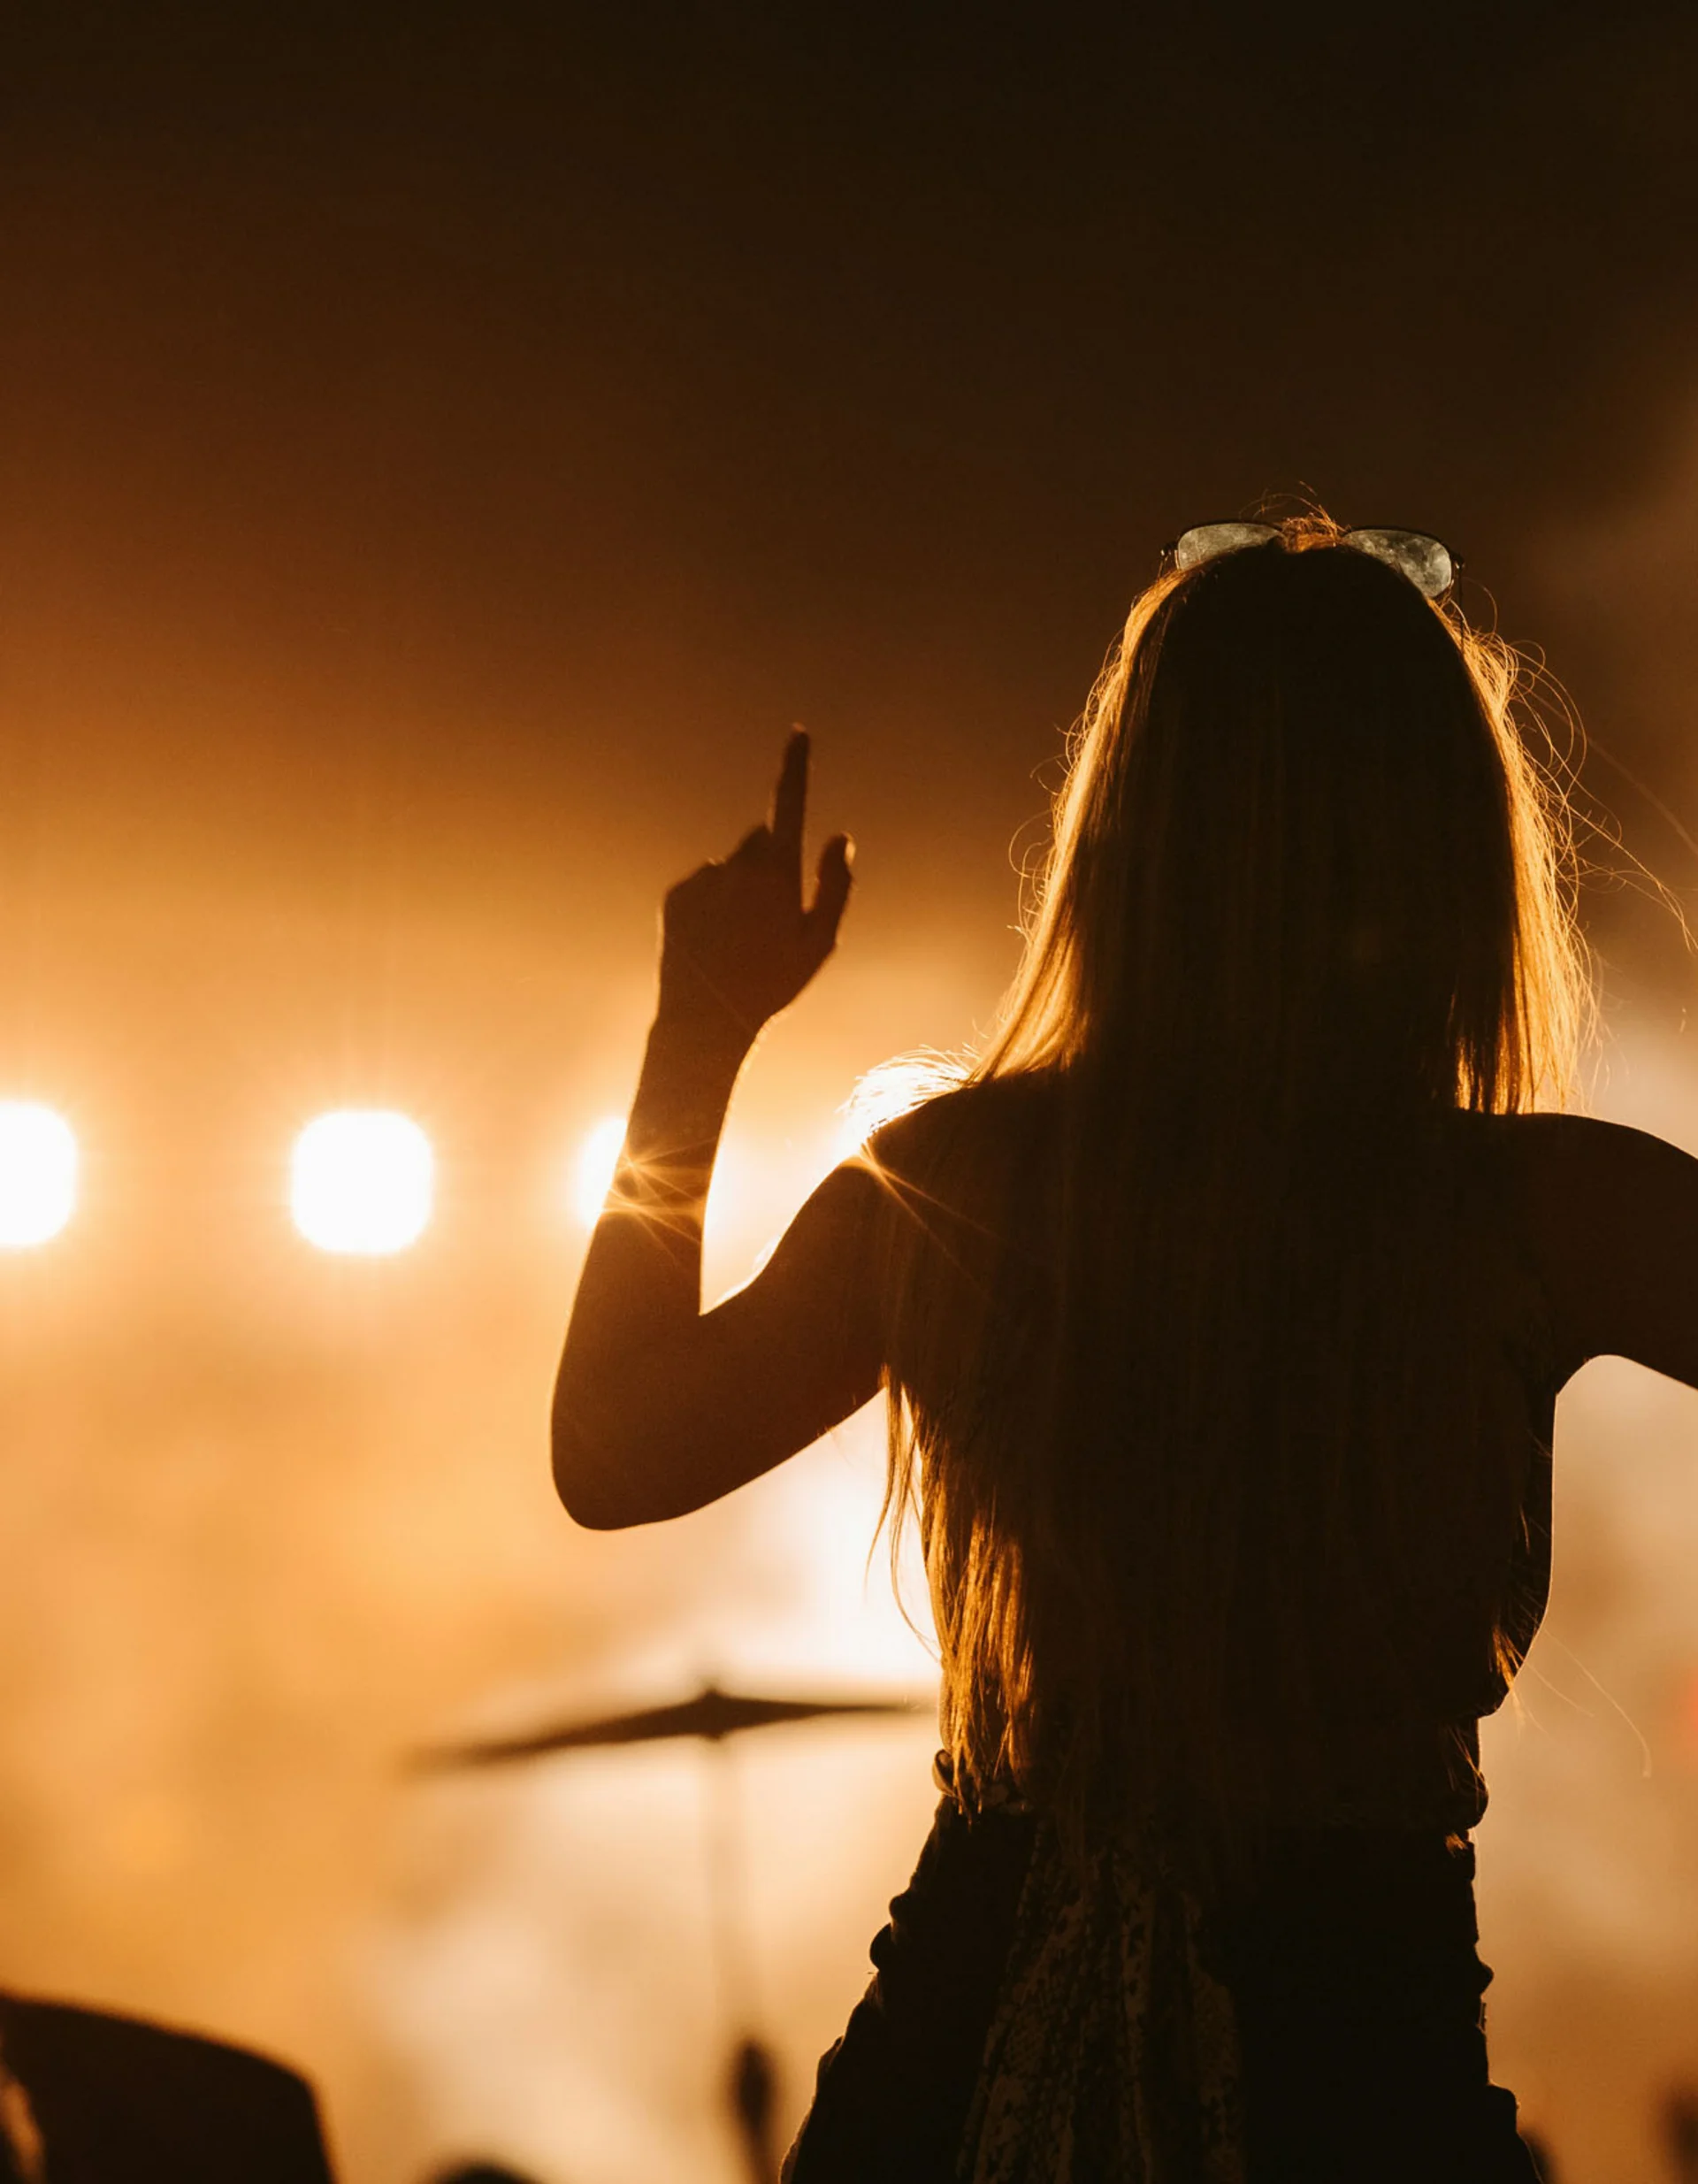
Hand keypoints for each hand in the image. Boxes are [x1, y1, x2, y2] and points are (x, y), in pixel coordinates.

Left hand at [657, 730, 853, 1037]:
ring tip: (739, 937)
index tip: (798, 734)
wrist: (704, 1020)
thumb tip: (841, 835)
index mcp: (778, 874)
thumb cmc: (772, 984)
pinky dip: (710, 902)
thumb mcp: (819, 942)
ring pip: (730, 865)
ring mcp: (704, 879)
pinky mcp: (677, 894)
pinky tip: (713, 940)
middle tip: (770, 918)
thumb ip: (836, 884)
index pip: (789, 805)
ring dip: (739, 886)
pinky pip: (702, 883)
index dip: (795, 767)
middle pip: (760, 839)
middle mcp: (738, 867)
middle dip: (769, 861)